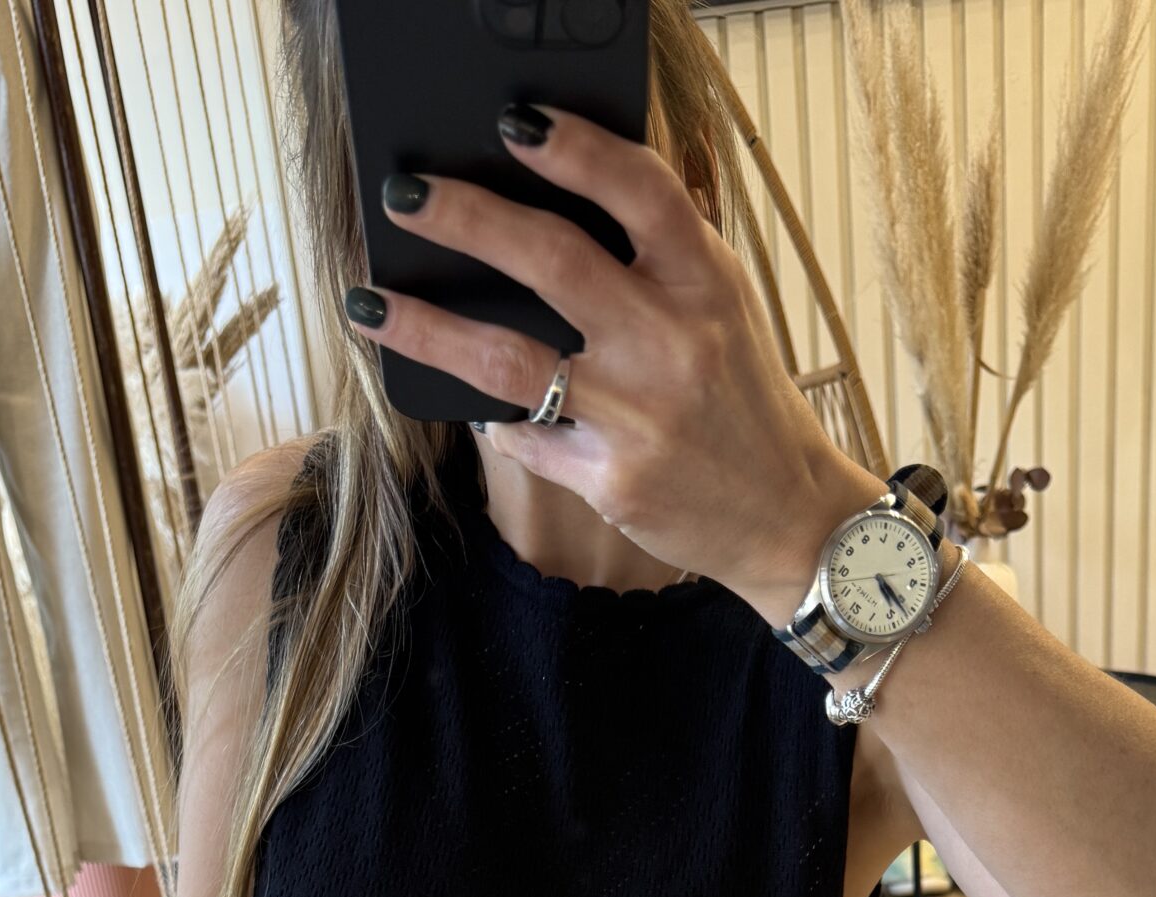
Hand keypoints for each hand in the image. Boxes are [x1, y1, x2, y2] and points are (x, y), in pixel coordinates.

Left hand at [347, 105, 880, 624]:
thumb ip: (662, 254)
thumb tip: (568, 191)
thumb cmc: (743, 399)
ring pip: (508, 359)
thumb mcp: (724, 309)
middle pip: (552, 261)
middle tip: (405, 195)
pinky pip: (525, 438)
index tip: (513, 122)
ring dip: (427, 327)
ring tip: (370, 302)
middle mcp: (673, 344)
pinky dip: (489, 417)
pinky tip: (460, 398)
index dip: (575, 150)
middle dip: (466, 219)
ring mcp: (638, 417)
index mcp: (707, 284)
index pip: (640, 191)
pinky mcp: (611, 482)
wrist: (785, 514)